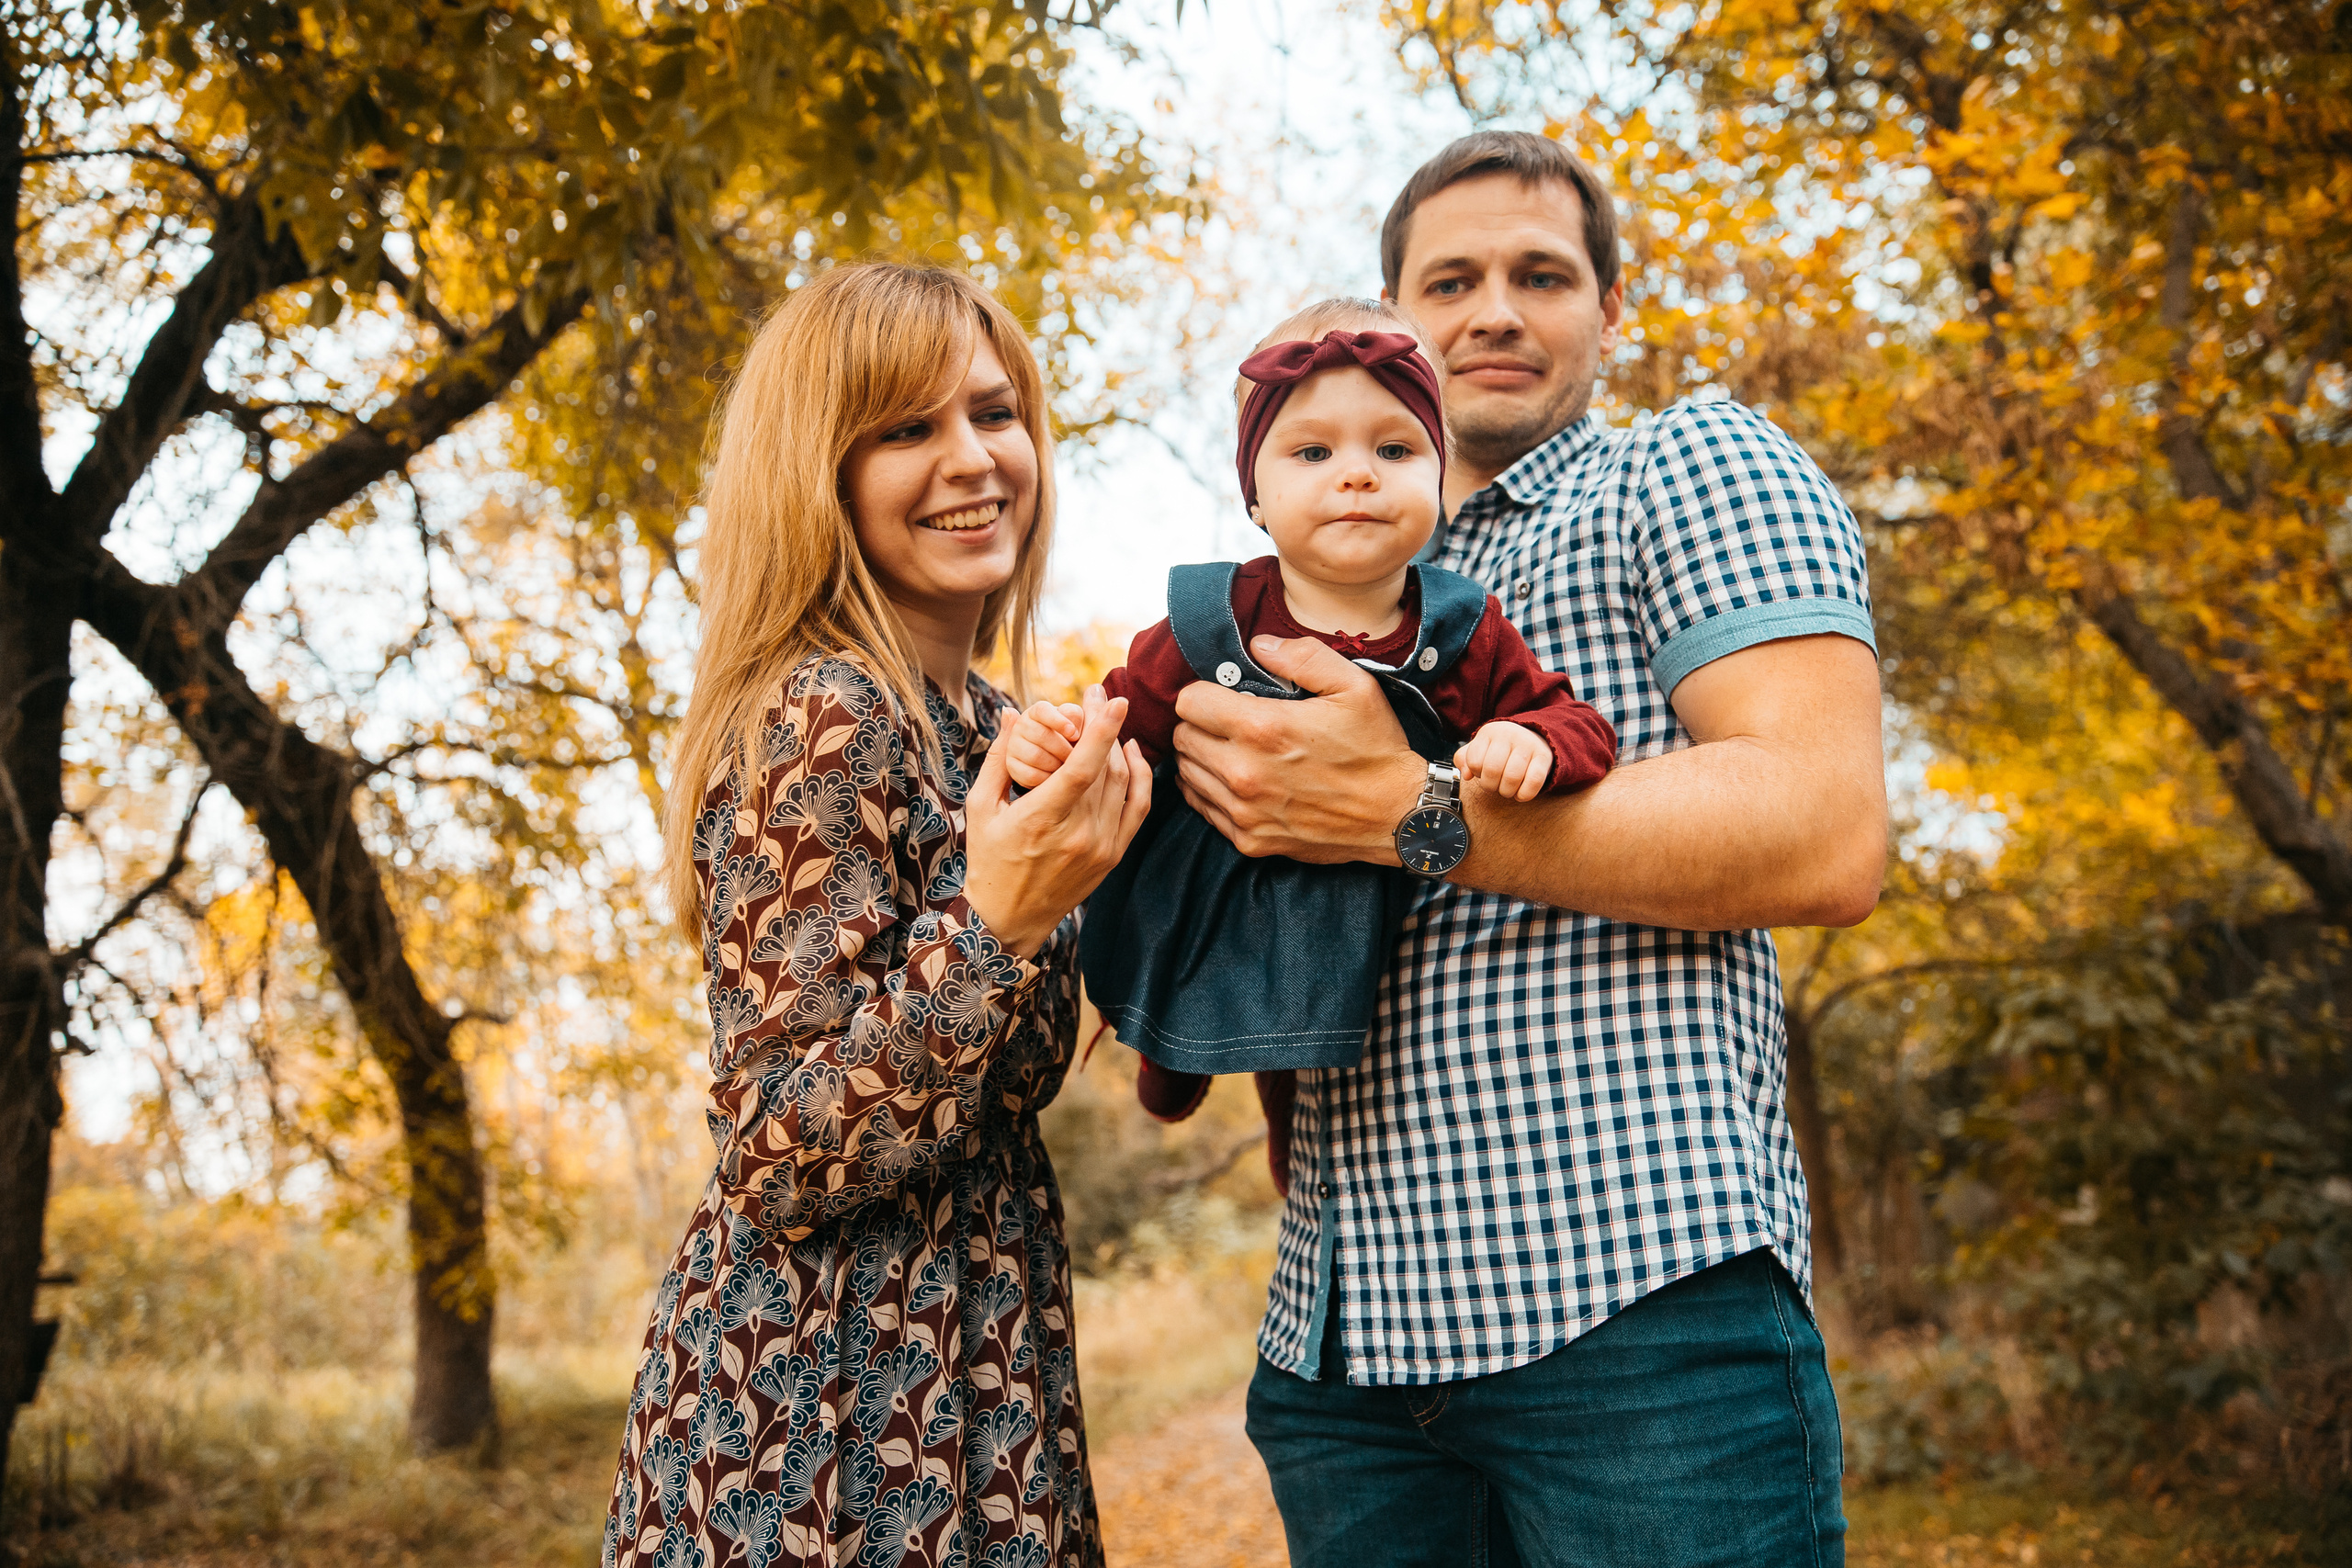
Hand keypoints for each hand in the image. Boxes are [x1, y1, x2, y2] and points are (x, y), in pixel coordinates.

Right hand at [964, 684, 1152, 955]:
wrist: (1009, 919)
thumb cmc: (988, 860)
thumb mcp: (980, 808)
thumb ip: (1000, 759)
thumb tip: (1014, 714)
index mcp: (1041, 820)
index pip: (1081, 769)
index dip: (1101, 731)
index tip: (1113, 699)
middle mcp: (1078, 834)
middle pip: (1104, 767)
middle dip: (1104, 725)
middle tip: (1096, 695)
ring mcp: (1101, 846)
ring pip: (1122, 782)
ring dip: (1118, 745)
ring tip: (1106, 717)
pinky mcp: (1113, 855)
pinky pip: (1138, 807)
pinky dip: (1140, 776)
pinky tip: (1130, 751)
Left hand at [1170, 634, 1423, 864]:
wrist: (1397, 816)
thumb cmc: (1376, 748)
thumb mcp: (1353, 686)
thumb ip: (1302, 657)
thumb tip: (1258, 645)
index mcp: (1262, 728)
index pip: (1188, 702)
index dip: (1204, 693)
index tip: (1225, 696)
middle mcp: (1243, 772)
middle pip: (1181, 738)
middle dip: (1200, 724)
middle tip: (1229, 722)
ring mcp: (1243, 811)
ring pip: (1187, 774)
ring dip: (1202, 758)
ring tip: (1233, 750)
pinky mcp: (1249, 840)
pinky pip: (1203, 808)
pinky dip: (1211, 791)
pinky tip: (1238, 781)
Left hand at [1455, 721, 1551, 802]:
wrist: (1535, 736)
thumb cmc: (1503, 747)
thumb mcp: (1481, 747)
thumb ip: (1465, 759)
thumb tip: (1466, 775)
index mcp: (1489, 731)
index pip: (1474, 761)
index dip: (1477, 773)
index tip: (1483, 773)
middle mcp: (1508, 734)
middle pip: (1492, 770)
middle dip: (1490, 786)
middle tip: (1495, 786)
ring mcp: (1527, 744)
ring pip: (1512, 777)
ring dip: (1507, 792)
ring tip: (1507, 789)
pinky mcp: (1544, 756)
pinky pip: (1533, 781)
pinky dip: (1524, 794)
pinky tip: (1520, 794)